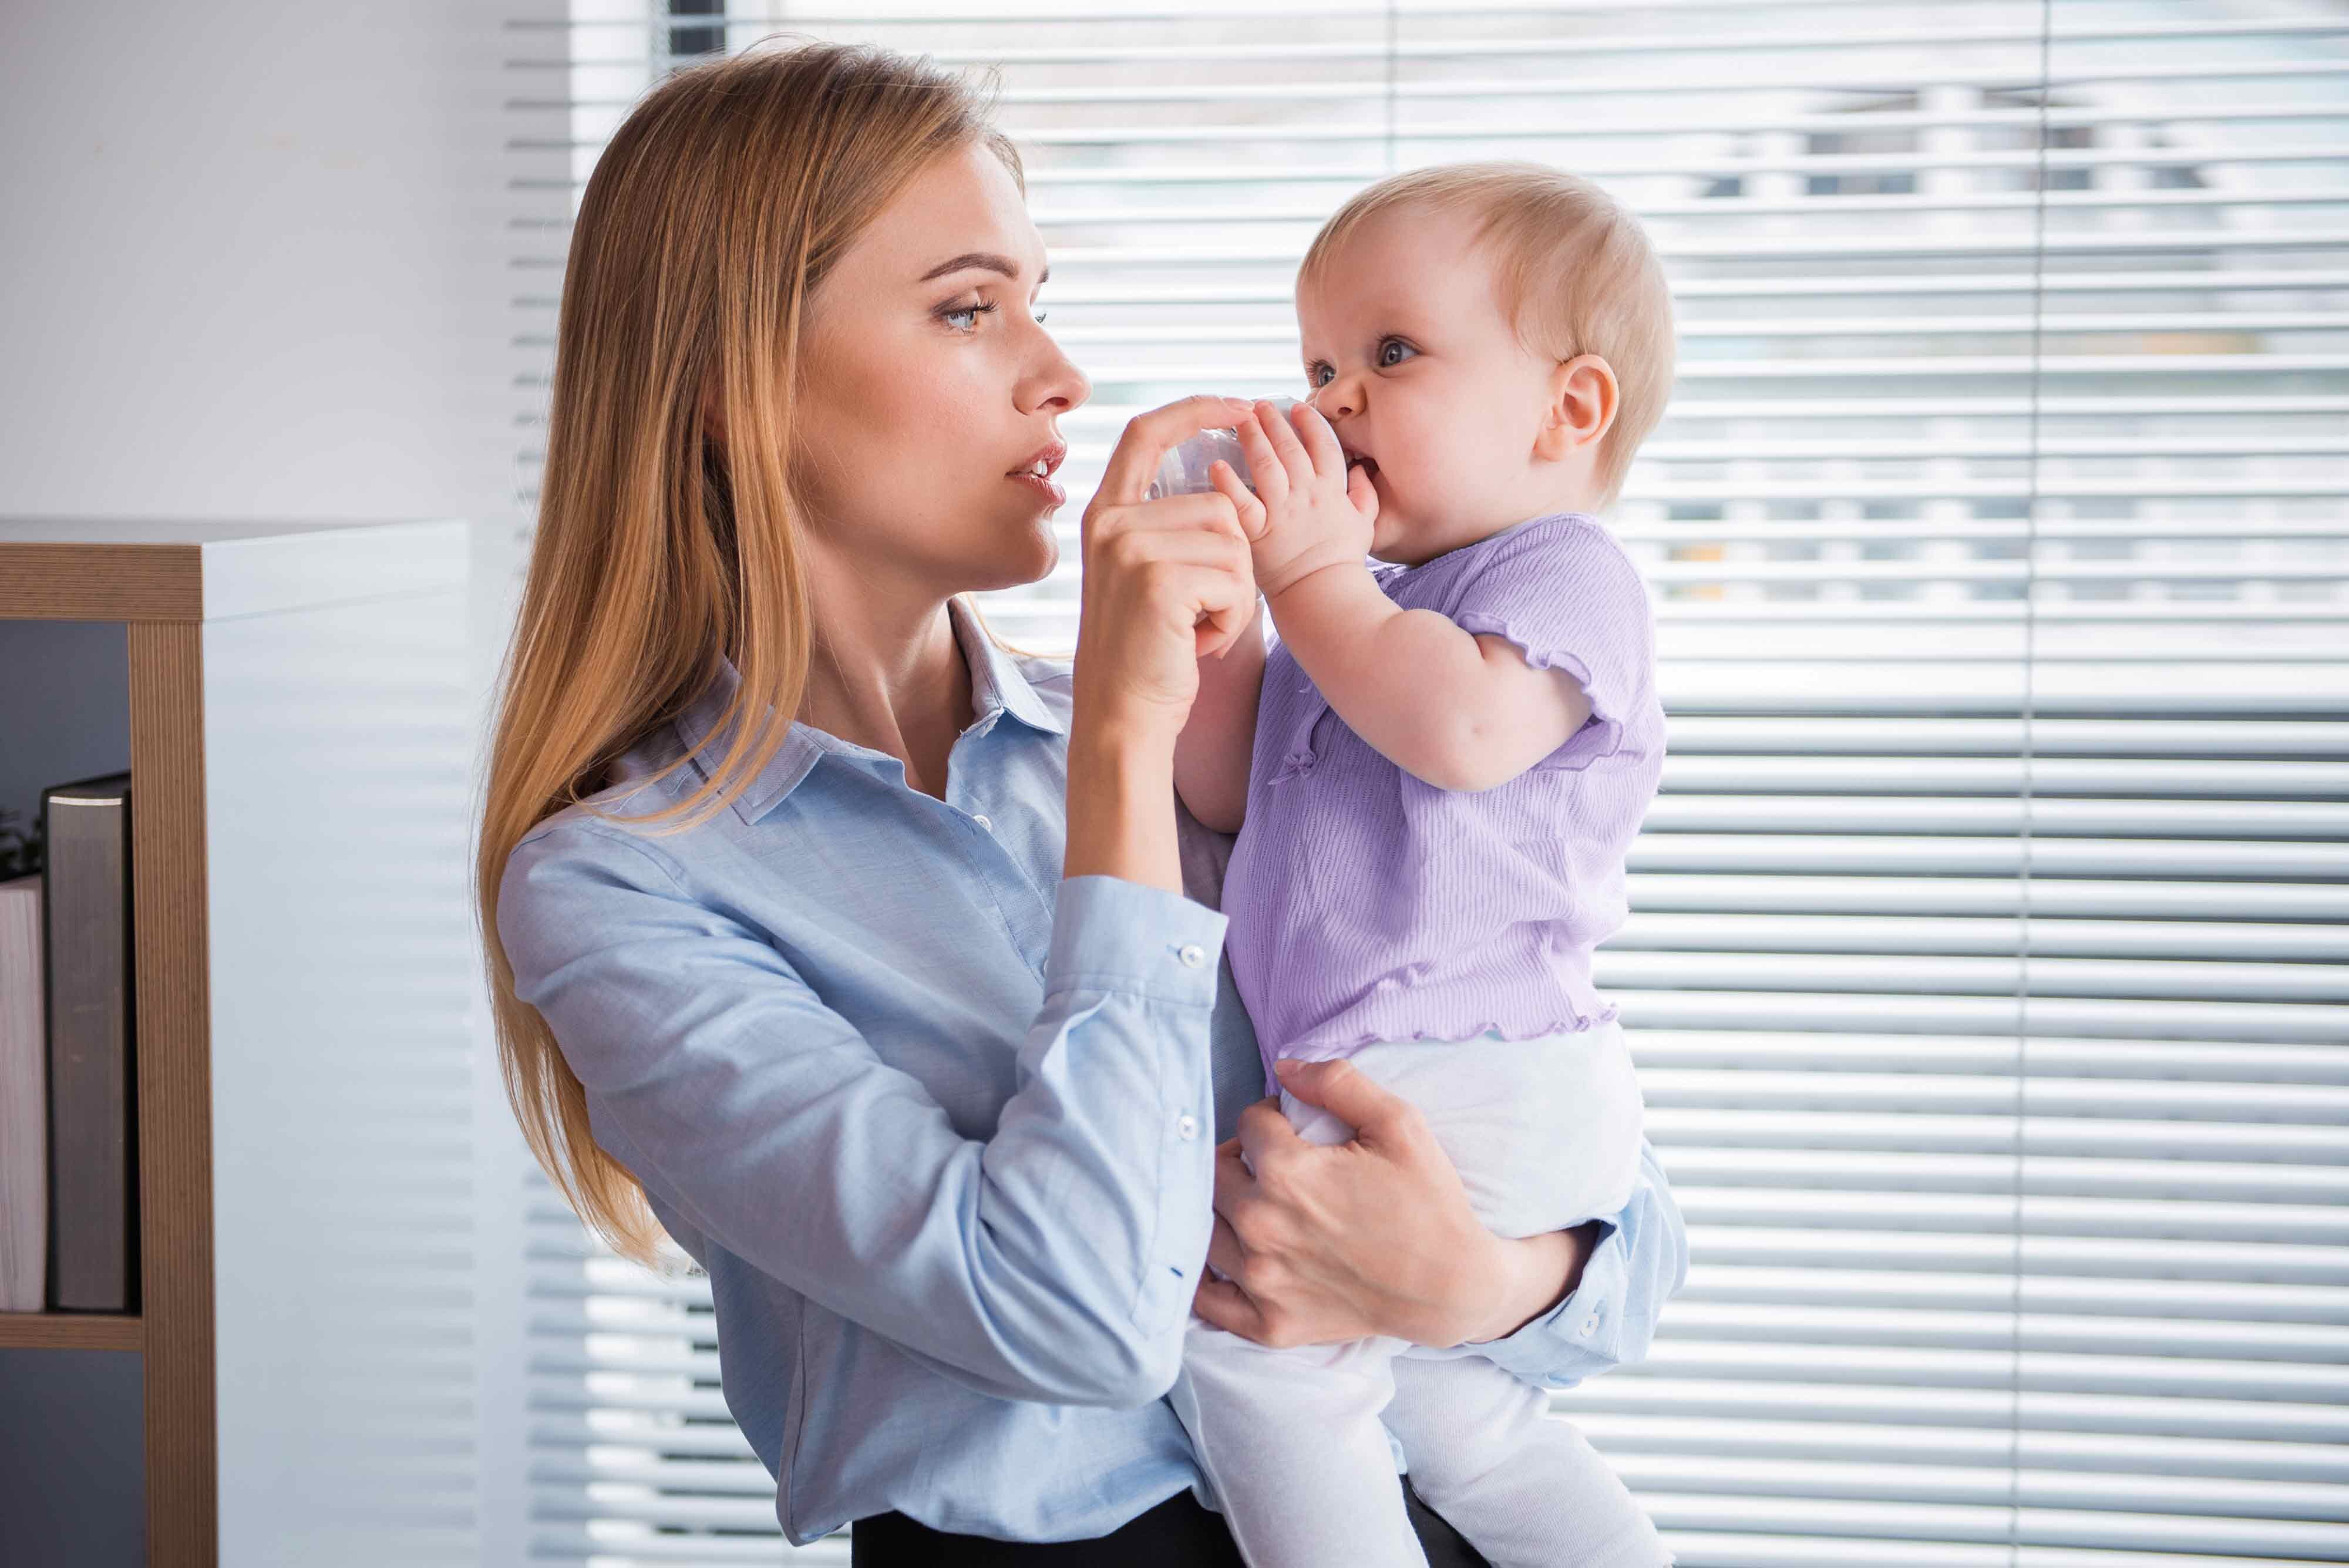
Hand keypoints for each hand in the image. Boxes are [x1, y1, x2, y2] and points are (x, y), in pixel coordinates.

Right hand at [1072, 395, 1262, 737]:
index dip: (1195, 409)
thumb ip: (1170, 528)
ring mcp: (1130, 549)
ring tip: (1197, 628)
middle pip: (1219, 504)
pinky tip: (1199, 644)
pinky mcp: (1157, 580)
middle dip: (1233, 565)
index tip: (1238, 405)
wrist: (1122, 717)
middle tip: (1199, 613)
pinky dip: (1233, 620)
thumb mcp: (1148, 576)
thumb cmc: (1148, 654)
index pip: (1147, 433)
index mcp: (1106, 515)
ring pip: (1235, 543)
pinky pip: (1235, 581)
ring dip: (1236, 595)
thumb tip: (1227, 489)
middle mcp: (1111, 523)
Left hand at [1189, 1057, 1526, 1348]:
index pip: (1249, 1123)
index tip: (1298, 1128)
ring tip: (1261, 1206)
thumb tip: (1284, 1067)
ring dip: (1226, 1210)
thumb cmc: (1429, 1201)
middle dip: (1241, 1158)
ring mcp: (1262, 1281)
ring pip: (1206, 1228)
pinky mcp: (1269, 1323)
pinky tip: (1231, 1257)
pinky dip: (1209, 1279)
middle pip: (1215, 1171)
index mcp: (1287, 1173)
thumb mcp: (1399, 1123)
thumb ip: (1337, 1082)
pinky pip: (1209, 1301)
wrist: (1454, 1287)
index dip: (1273, 1117)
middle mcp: (1262, 1226)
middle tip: (1276, 1165)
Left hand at [1211, 399, 1376, 599]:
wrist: (1324, 596)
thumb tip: (1360, 470)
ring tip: (1240, 420)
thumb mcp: (1365, 524)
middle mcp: (1306, 495)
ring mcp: (1282, 512)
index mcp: (1331, 490)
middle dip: (1274, 421)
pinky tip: (1216, 465)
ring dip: (1252, 437)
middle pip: (1289, 447)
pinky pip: (1241, 502)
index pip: (1322, 445)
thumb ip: (1365, 493)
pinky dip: (1228, 483)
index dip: (1310, 423)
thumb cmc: (1342, 563)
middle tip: (1259, 405)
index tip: (1298, 409)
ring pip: (1266, 464)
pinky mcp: (1259, 532)